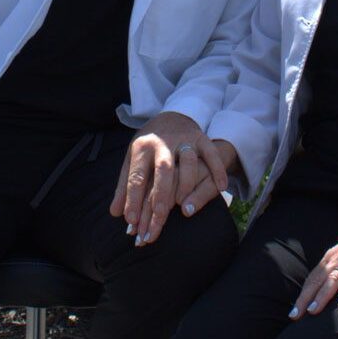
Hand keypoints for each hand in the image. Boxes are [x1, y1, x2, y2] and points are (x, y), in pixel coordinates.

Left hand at [110, 111, 228, 246]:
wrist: (170, 117)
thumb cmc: (150, 147)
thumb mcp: (134, 160)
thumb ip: (125, 187)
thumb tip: (115, 214)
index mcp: (141, 147)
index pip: (136, 176)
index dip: (132, 199)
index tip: (131, 221)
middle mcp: (162, 142)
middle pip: (163, 169)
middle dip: (161, 193)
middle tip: (159, 217)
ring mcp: (183, 139)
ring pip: (188, 160)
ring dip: (186, 183)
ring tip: (183, 206)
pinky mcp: (200, 138)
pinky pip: (211, 153)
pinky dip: (218, 169)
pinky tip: (221, 187)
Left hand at [288, 213, 337, 319]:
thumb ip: (337, 267)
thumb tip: (326, 285)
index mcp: (331, 257)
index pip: (313, 279)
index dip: (303, 295)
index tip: (293, 311)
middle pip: (317, 281)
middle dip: (305, 299)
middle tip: (294, 315)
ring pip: (333, 281)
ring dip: (322, 296)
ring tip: (313, 311)